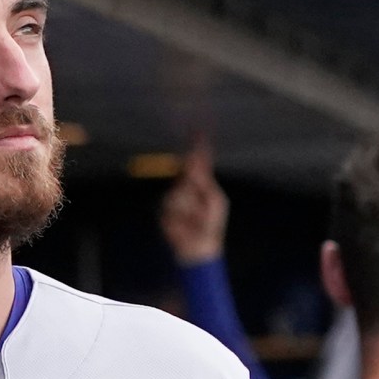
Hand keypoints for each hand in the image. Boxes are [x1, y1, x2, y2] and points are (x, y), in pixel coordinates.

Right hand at [158, 138, 228, 266]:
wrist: (197, 245)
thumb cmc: (211, 224)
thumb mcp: (214, 200)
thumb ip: (205, 181)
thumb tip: (194, 166)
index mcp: (201, 183)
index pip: (198, 162)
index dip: (198, 148)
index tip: (198, 133)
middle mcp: (186, 186)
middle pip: (186, 174)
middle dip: (193, 181)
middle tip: (200, 193)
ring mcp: (174, 197)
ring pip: (178, 191)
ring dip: (189, 206)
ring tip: (195, 218)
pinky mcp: (164, 209)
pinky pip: (171, 204)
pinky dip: (181, 214)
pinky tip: (184, 223)